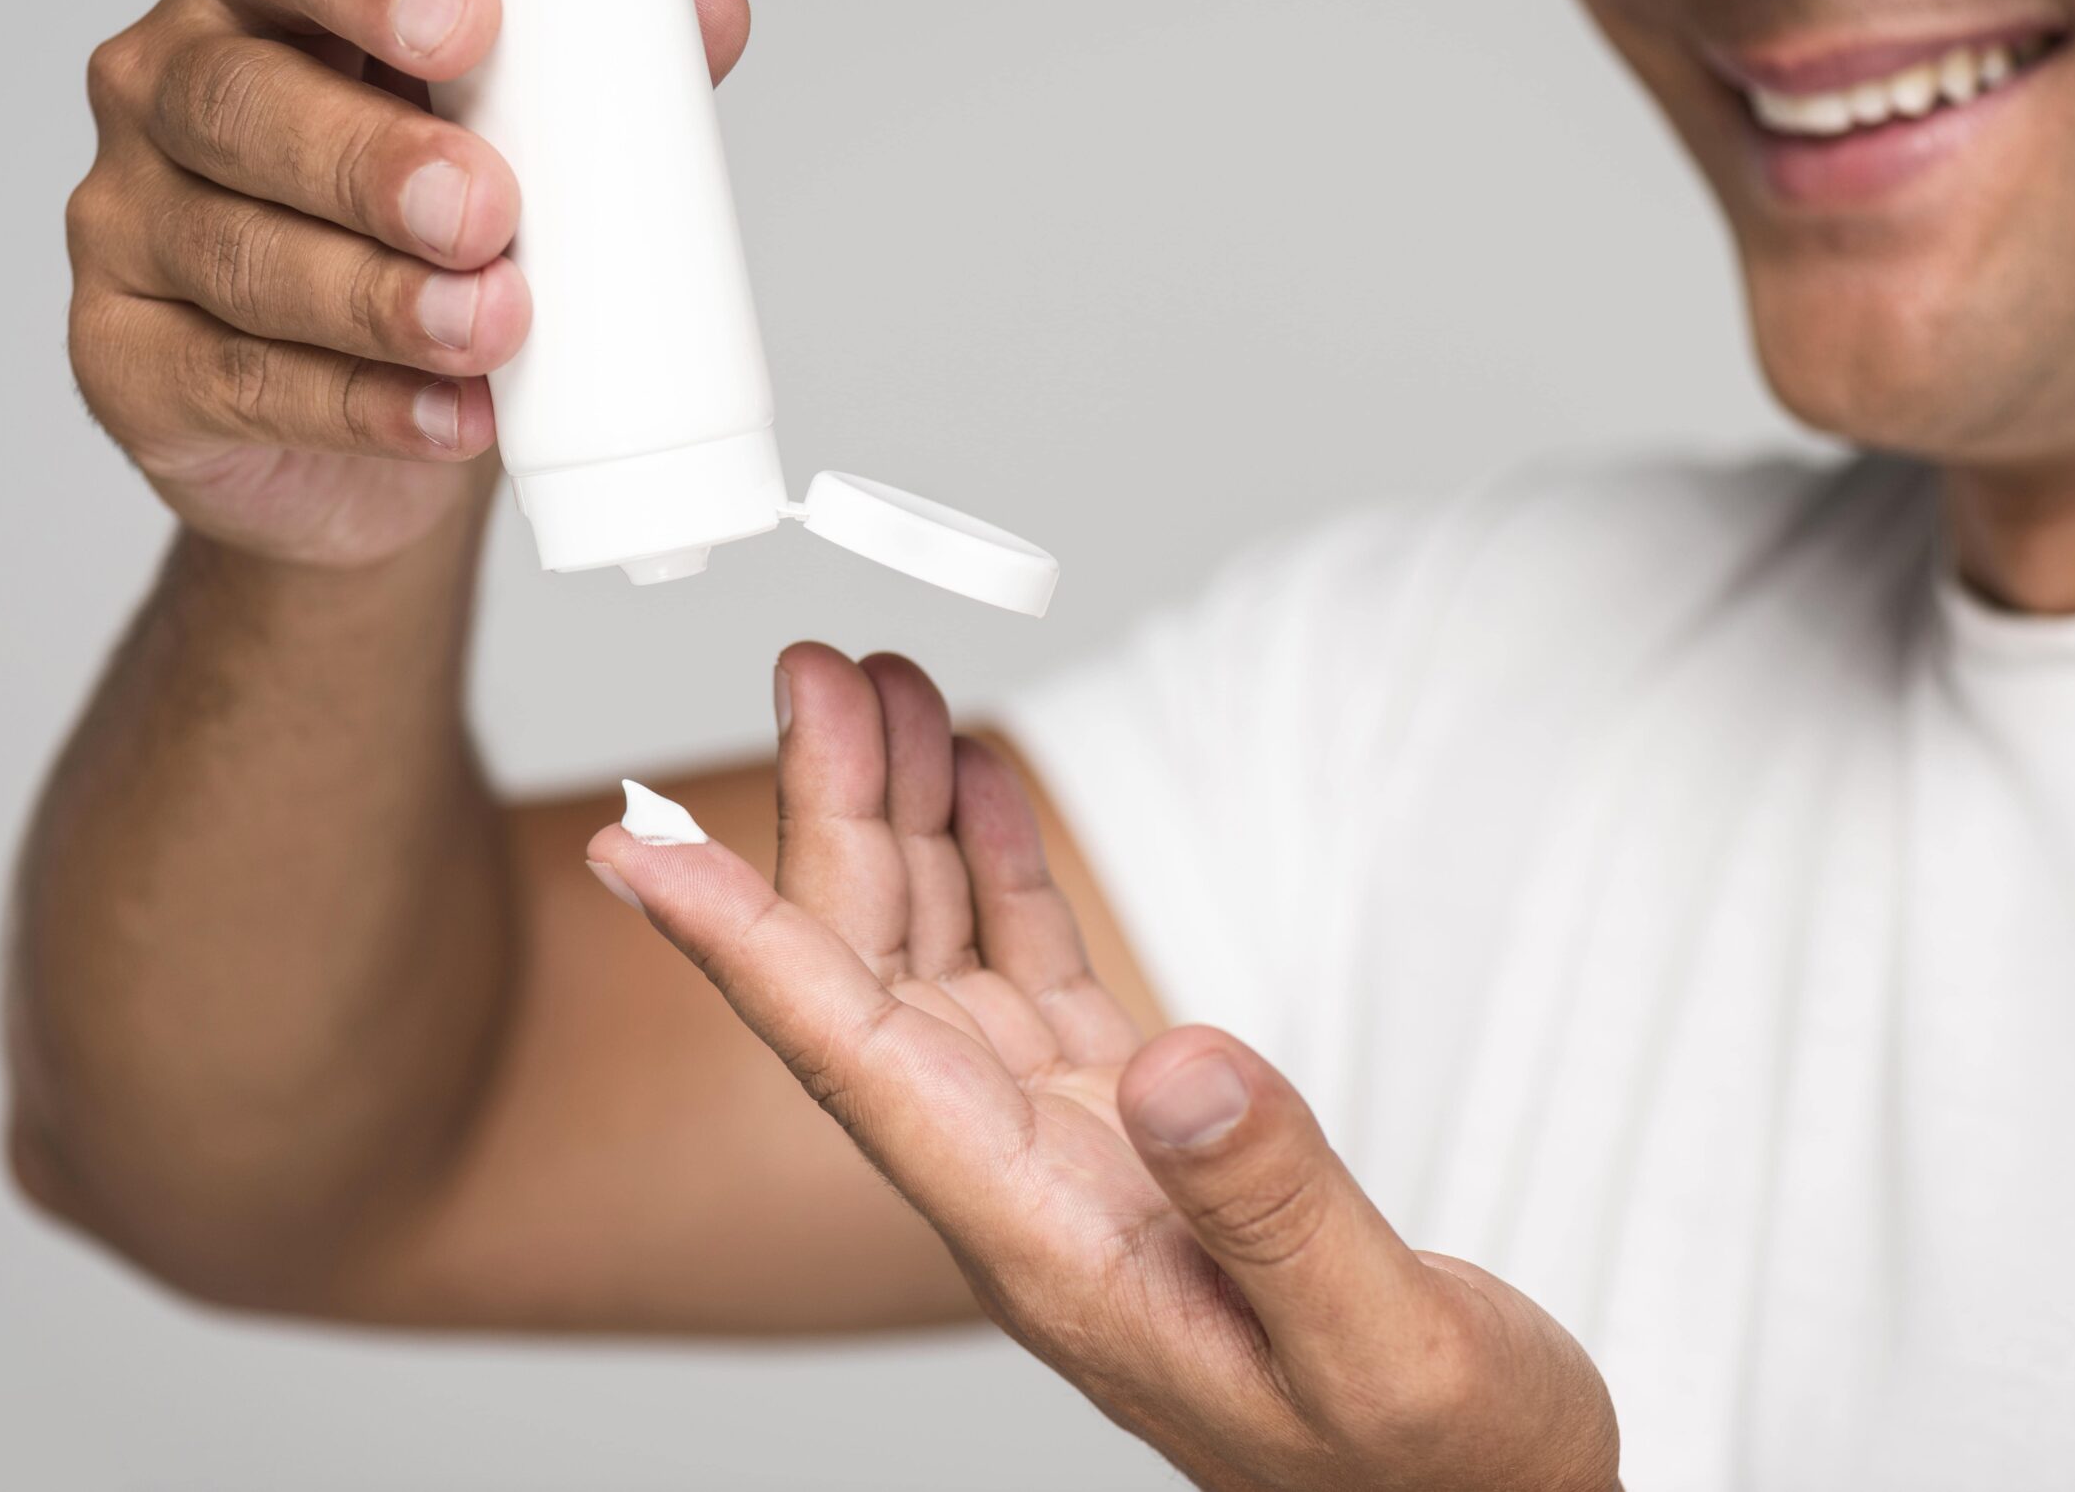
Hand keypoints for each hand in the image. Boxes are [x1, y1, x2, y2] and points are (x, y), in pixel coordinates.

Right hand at [63, 0, 753, 566]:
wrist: (377, 440)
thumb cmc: (437, 246)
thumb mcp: (529, 146)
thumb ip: (604, 73)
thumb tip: (709, 8)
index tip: (468, 20)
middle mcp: (175, 90)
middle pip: (244, 102)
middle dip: (376, 160)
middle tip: (489, 208)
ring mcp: (133, 226)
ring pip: (242, 252)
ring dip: (381, 297)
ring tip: (494, 324)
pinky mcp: (132, 363)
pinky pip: (238, 381)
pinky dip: (362, 405)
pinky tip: (451, 415)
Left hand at [587, 646, 1621, 1491]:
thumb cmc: (1438, 1459)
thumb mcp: (1382, 1346)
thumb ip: (1277, 1209)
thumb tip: (1181, 1070)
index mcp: (1051, 1247)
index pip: (859, 1073)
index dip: (743, 953)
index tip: (637, 849)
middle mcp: (1027, 1191)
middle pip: (877, 980)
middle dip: (831, 817)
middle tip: (815, 662)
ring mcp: (1072, 1156)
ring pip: (939, 962)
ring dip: (901, 823)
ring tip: (878, 685)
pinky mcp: (1135, 1134)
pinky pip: (1030, 975)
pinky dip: (994, 872)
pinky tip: (973, 790)